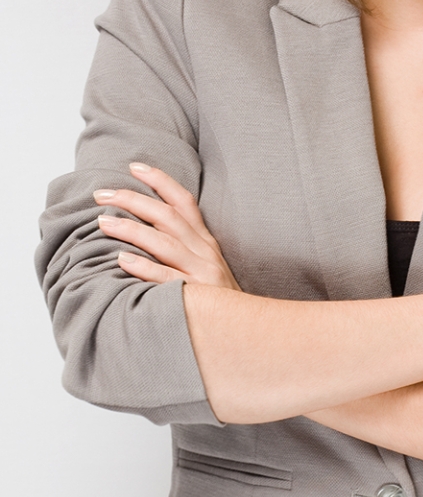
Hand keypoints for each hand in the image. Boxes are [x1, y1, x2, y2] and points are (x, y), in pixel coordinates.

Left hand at [94, 163, 239, 289]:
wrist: (245, 328)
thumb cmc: (217, 298)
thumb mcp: (205, 264)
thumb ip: (182, 246)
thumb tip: (145, 227)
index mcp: (205, 240)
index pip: (183, 202)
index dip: (160, 181)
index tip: (134, 167)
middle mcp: (204, 251)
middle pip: (167, 216)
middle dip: (133, 200)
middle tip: (102, 194)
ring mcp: (201, 272)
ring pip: (164, 242)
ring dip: (131, 230)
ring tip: (104, 222)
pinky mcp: (197, 296)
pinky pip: (166, 278)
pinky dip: (144, 267)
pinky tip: (123, 260)